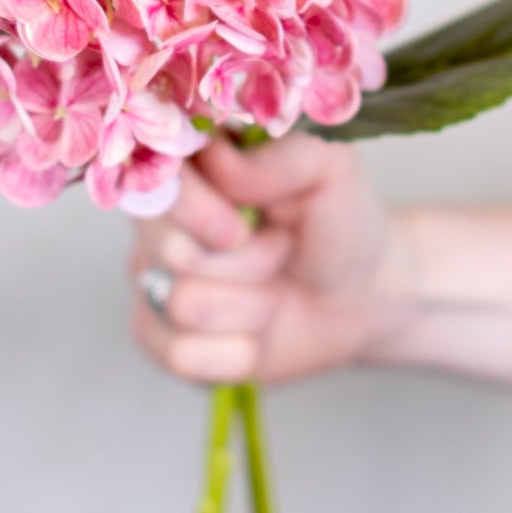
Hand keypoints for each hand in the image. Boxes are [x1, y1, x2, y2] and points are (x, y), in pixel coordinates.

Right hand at [129, 134, 408, 385]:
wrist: (356, 299)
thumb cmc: (338, 225)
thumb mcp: (331, 172)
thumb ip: (281, 156)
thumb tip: (216, 160)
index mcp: (193, 167)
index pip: (159, 181)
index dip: (195, 209)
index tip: (241, 229)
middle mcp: (160, 221)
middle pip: (172, 251)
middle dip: (249, 263)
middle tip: (281, 250)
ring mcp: (155, 280)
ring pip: (182, 305)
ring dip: (252, 308)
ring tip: (274, 291)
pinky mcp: (162, 338)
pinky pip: (181, 356)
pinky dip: (238, 353)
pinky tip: (257, 335)